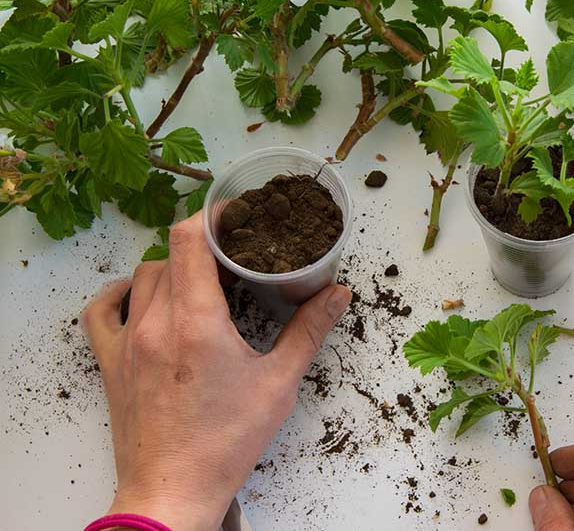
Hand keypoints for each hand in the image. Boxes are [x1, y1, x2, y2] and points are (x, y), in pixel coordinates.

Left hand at [81, 213, 351, 529]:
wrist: (174, 488)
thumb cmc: (226, 440)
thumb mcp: (278, 383)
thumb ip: (309, 331)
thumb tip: (338, 294)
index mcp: (197, 321)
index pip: (190, 240)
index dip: (212, 218)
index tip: (236, 217)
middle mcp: (155, 322)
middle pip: (170, 253)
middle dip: (203, 246)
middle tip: (233, 258)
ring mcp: (126, 341)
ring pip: (143, 277)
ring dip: (173, 268)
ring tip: (202, 281)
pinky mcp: (111, 361)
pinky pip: (102, 310)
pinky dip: (122, 293)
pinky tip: (142, 297)